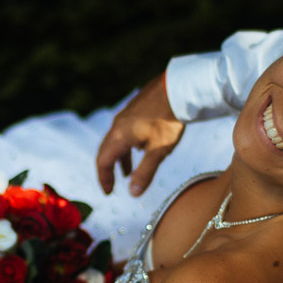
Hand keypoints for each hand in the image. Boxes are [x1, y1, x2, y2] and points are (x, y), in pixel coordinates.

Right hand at [95, 73, 184, 195]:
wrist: (179, 89)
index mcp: (119, 136)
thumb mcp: (158, 151)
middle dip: (108, 170)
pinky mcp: (135, 110)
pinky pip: (124, 132)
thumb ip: (145, 173)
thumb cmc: (168, 121)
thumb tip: (133, 194)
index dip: (104, 179)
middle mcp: (118, 125)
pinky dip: (127, 146)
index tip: (109, 193)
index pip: (103, 161)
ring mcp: (126, 116)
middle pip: (105, 151)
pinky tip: (139, 148)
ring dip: (119, 158)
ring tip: (127, 172)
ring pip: (116, 141)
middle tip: (113, 185)